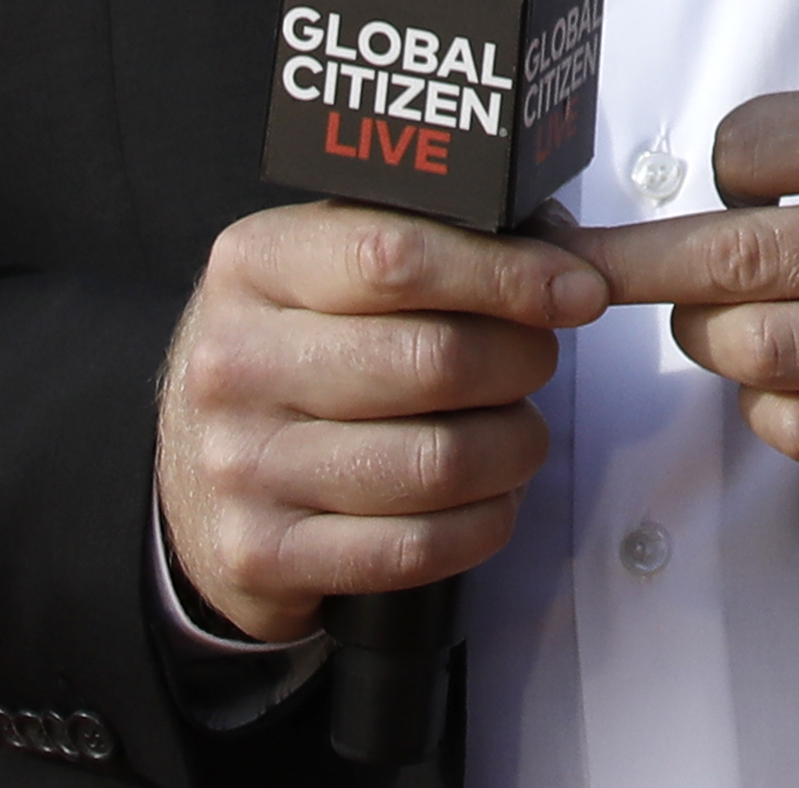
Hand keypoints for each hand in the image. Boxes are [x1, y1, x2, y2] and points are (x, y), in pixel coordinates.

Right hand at [155, 205, 607, 643]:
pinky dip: (482, 523)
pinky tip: (486, 498)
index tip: (579, 292)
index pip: (399, 257)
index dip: (511, 276)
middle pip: (435, 361)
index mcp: (258, 264)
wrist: (195, 466)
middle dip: (522, 364)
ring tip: (513, 433)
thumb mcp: (351, 269)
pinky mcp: (261, 553)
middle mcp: (235, 362)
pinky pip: (414, 547)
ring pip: (438, 462)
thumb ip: (469, 244)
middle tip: (532, 365)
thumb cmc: (307, 347)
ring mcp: (240, 464)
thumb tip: (603, 259)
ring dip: (513, 449)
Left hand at [557, 0, 798, 480]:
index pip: (757, 145)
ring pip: (766, 349)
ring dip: (712, 338)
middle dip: (650, 266)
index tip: (745, 177)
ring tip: (715, 318)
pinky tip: (786, 381)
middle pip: (743, 253)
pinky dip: (773, 413)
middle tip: (602, 269)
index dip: (727, 163)